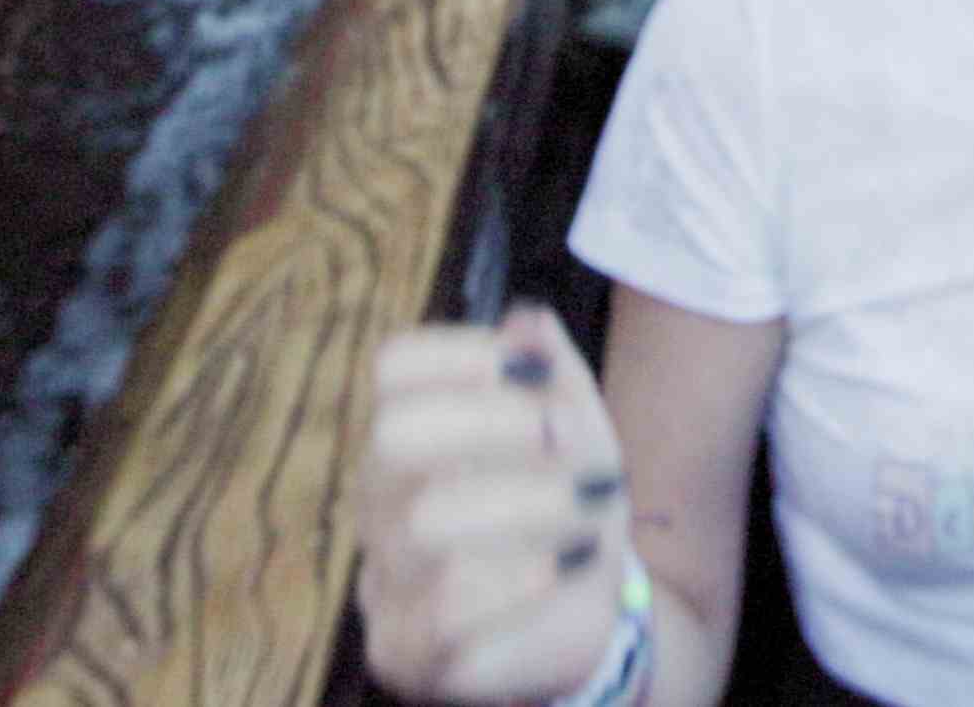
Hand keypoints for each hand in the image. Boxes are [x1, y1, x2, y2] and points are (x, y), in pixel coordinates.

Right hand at [356, 306, 633, 704]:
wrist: (592, 606)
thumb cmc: (569, 502)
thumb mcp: (577, 425)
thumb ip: (551, 368)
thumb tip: (526, 321)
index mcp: (414, 433)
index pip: (395, 368)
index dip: (465, 355)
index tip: (534, 369)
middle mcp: (382, 502)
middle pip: (394, 437)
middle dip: (494, 424)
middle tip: (561, 434)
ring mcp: (382, 579)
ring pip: (427, 524)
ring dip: (532, 506)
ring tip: (587, 510)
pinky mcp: (402, 651)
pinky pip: (446, 611)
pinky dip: (524, 581)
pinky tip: (565, 569)